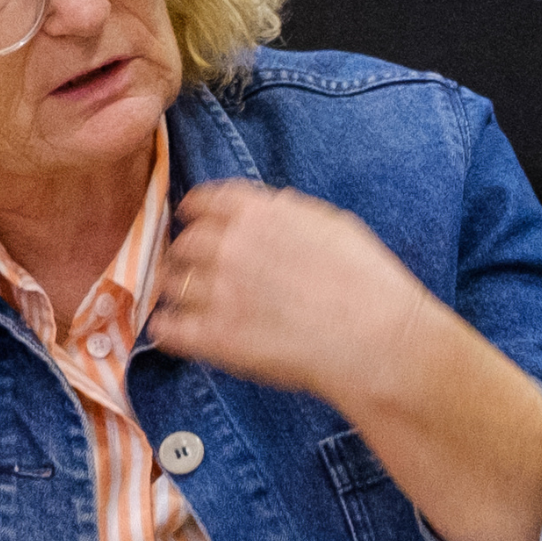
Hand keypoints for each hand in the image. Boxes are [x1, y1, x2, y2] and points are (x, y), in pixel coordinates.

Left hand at [148, 180, 437, 408]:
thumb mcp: (331, 224)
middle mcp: (229, 246)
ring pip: (169, 284)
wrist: (374, 339)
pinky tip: (177, 331)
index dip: (196, 212)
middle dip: (187, 255)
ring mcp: (217, 292)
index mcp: (257, 213)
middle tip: (196, 270)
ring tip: (190, 303)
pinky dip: (168, 328)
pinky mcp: (213, 338)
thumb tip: (264, 212)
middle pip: (183, 243)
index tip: (194, 221)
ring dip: (177, 291)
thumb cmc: (366, 282)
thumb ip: (287, 213)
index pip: (203, 200)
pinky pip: (166, 328)